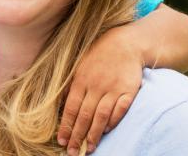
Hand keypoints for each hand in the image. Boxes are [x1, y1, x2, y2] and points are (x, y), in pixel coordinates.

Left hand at [57, 25, 142, 153]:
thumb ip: (70, 85)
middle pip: (84, 115)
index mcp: (80, 80)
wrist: (124, 43)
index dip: (66, 125)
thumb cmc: (97, 55)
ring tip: (89, 148)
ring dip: (94, 134)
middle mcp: (95, 86)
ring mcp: (112, 89)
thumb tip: (59, 104)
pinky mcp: (128, 90)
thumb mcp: (78, 67)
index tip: (61, 140)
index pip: (70, 108)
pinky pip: (120, 109)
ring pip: (101, 116)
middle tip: (73, 151)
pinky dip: (113, 121)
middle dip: (77, 135)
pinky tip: (106, 131)